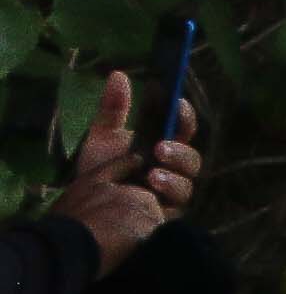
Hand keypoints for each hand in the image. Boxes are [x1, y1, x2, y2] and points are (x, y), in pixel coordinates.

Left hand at [52, 70, 200, 268]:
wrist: (85, 208)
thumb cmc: (101, 171)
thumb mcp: (103, 136)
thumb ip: (114, 109)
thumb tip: (119, 75)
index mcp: (164, 148)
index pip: (183, 129)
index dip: (183, 116)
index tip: (175, 103)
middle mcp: (174, 173)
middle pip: (192, 161)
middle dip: (180, 152)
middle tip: (160, 148)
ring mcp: (171, 197)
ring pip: (187, 186)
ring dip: (173, 179)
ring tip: (152, 175)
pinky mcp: (164, 218)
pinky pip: (174, 209)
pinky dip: (165, 199)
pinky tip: (150, 191)